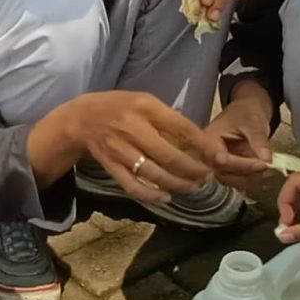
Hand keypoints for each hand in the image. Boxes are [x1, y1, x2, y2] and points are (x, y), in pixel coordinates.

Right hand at [37, 90, 219, 201]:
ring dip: (177, 184)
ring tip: (193, 187)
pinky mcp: (110, 166)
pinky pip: (133, 186)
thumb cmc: (119, 107)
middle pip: (169, 156)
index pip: (181, 128)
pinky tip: (166, 198)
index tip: (218, 157)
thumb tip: (199, 139)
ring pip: (154, 174)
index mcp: (145, 107)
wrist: (81, 118)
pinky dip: (151, 195)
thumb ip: (168, 117)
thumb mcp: (144, 101)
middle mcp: (133, 128)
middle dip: (193, 170)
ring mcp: (120, 149)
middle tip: (207, 176)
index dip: (203, 146)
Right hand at [201, 83, 275, 190]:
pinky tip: (264, 172)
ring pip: (231, 181)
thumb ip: (259, 141)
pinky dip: (252, 179)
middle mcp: (208, 155)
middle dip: (247, 175)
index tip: (262, 165)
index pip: (220, 159)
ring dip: (251, 179)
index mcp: (208, 139)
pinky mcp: (227, 170)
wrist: (246, 110)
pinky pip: (237, 181)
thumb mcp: (253, 122)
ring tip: (268, 170)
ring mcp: (217, 165)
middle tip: (268, 168)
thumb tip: (266, 161)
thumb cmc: (245, 112)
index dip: (241, 165)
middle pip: (223, 174)